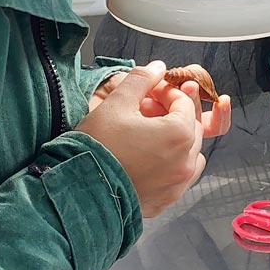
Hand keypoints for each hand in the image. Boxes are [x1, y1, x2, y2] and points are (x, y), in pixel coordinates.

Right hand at [77, 62, 229, 216]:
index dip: (167, 93)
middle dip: (174, 115)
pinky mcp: (165, 201)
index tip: (150, 92)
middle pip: (190, 128)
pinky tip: (150, 160)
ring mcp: (177, 184)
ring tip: (151, 136)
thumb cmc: (97, 147)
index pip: (185, 103)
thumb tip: (157, 68)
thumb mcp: (117, 103)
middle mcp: (185, 161)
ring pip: (190, 154)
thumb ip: (141, 80)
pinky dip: (172, 166)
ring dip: (177, 142)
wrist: (79, 193)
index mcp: (179, 134)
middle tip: (148, 111)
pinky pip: (179, 178)